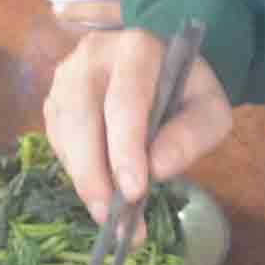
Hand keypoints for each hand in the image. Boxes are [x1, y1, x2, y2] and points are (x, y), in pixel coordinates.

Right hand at [41, 28, 235, 214]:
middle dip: (95, 172)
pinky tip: (97, 189)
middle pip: (83, 117)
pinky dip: (75, 170)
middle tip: (112, 216)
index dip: (125, 149)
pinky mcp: (55, 98)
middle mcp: (93, 54)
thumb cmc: (187, 91)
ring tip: (107, 215)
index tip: (133, 191)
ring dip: (82, 178)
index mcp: (137, 48)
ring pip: (64, 132)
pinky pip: (57, 140)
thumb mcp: (209, 110)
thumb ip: (192, 135)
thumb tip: (157, 168)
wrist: (163, 70)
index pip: (125, 101)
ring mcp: (67, 74)